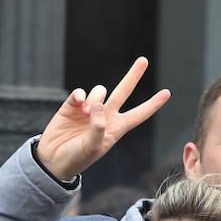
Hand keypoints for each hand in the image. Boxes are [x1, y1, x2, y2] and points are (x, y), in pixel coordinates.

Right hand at [35, 56, 170, 180]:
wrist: (53, 160)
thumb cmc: (76, 158)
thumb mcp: (91, 148)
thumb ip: (97, 127)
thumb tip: (98, 103)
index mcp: (116, 129)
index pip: (139, 115)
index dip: (152, 104)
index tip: (167, 93)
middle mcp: (105, 116)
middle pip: (123, 92)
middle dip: (133, 76)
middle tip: (143, 60)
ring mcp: (89, 110)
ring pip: (100, 91)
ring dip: (95, 99)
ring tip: (85, 114)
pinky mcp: (72, 106)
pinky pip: (80, 93)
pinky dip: (80, 96)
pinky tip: (77, 104)